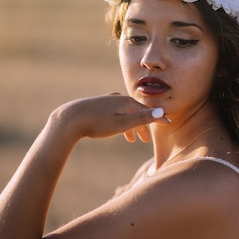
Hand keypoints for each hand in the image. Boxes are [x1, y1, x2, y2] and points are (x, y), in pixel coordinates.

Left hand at [53, 94, 168, 143]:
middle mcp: (118, 98)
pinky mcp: (97, 105)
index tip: (168, 125)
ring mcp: (107, 101)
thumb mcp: (122, 123)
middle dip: (143, 125)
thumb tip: (161, 112)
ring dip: (130, 125)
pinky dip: (119, 122)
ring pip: (124, 113)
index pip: (147, 111)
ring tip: (130, 140)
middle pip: (136, 111)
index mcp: (127, 102)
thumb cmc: (97, 123)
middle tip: (146, 140)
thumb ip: (142, 118)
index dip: (158, 119)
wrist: (70, 118)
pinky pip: (114, 113)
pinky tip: (114, 127)